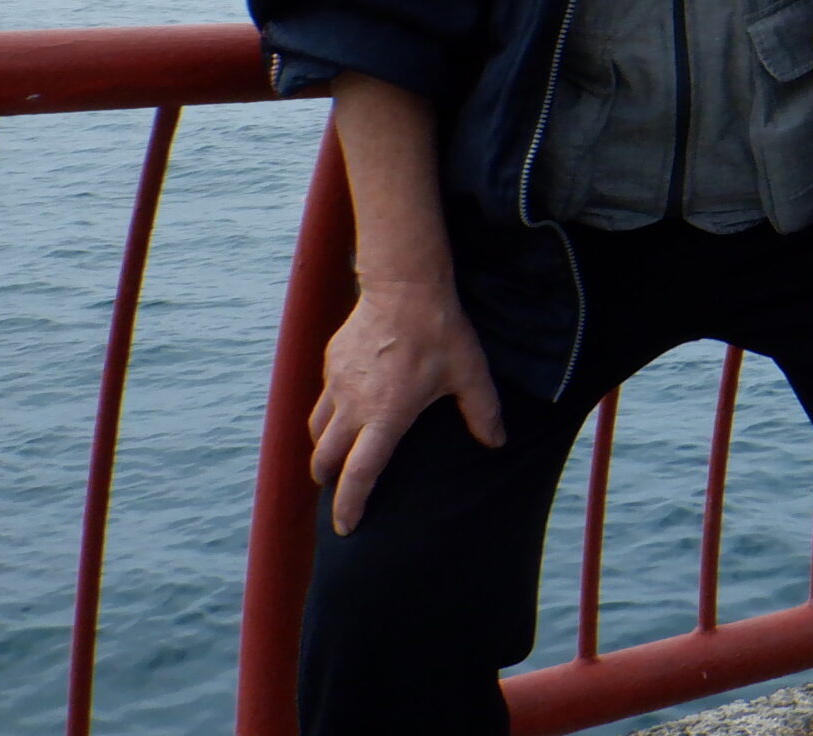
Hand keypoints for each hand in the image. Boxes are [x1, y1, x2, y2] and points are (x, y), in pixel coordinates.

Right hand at [308, 279, 503, 534]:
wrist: (404, 285)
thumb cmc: (440, 331)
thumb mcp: (470, 373)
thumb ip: (483, 412)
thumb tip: (497, 442)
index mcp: (385, 416)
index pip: (359, 474)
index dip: (350, 505)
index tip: (346, 527)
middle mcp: (353, 405)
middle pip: (325, 459)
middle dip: (329, 481)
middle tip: (338, 491)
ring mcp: (336, 383)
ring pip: (316, 429)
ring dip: (323, 449)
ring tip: (335, 457)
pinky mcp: (330, 362)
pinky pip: (322, 398)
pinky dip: (328, 413)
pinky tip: (345, 409)